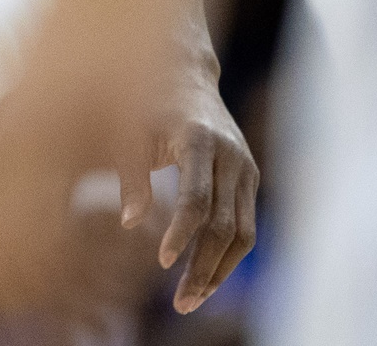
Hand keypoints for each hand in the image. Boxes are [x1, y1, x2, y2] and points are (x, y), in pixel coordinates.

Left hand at [119, 55, 257, 311]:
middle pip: (225, 224)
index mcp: (199, 140)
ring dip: (219, 271)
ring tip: (190, 300)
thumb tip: (131, 223)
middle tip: (180, 303)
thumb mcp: (128, 130)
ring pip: (243, 233)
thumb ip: (131, 176)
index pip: (197, 199)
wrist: (183, 73)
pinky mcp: (249, 179)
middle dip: (203, 268)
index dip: (181, 234)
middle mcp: (231, 155)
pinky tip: (204, 278)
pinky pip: (245, 226)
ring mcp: (246, 168)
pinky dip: (227, 256)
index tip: (162, 262)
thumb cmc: (144, 103)